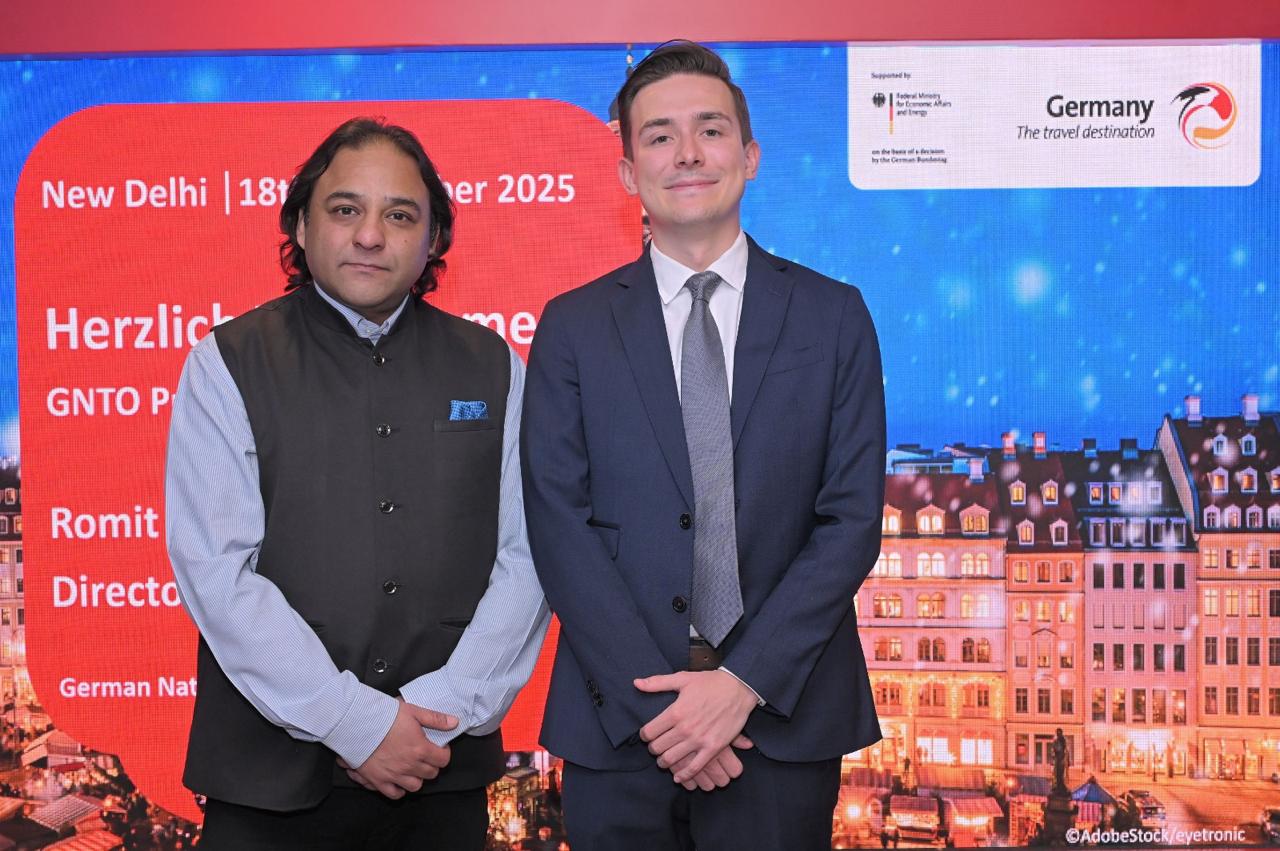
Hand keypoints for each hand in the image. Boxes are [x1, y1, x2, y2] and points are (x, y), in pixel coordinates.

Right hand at [341, 700, 455, 798]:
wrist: (358, 724)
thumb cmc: (385, 716)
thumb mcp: (414, 711)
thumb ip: (436, 719)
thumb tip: (454, 723)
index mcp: (420, 749)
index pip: (443, 760)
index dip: (443, 754)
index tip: (438, 748)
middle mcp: (410, 765)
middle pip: (431, 774)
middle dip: (432, 765)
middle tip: (426, 756)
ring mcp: (394, 775)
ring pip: (415, 786)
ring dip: (417, 778)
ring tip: (413, 768)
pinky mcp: (379, 781)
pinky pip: (395, 794)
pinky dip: (399, 790)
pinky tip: (399, 781)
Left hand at [634, 670, 758, 784]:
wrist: (739, 688)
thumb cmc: (710, 682)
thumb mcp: (682, 678)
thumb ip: (657, 683)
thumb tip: (636, 683)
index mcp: (675, 711)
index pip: (649, 732)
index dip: (645, 735)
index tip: (648, 735)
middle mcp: (684, 728)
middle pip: (657, 748)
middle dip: (653, 749)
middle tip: (656, 748)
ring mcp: (699, 740)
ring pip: (671, 759)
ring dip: (664, 762)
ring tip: (664, 760)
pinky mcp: (713, 748)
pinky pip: (694, 768)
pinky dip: (684, 775)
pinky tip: (678, 777)